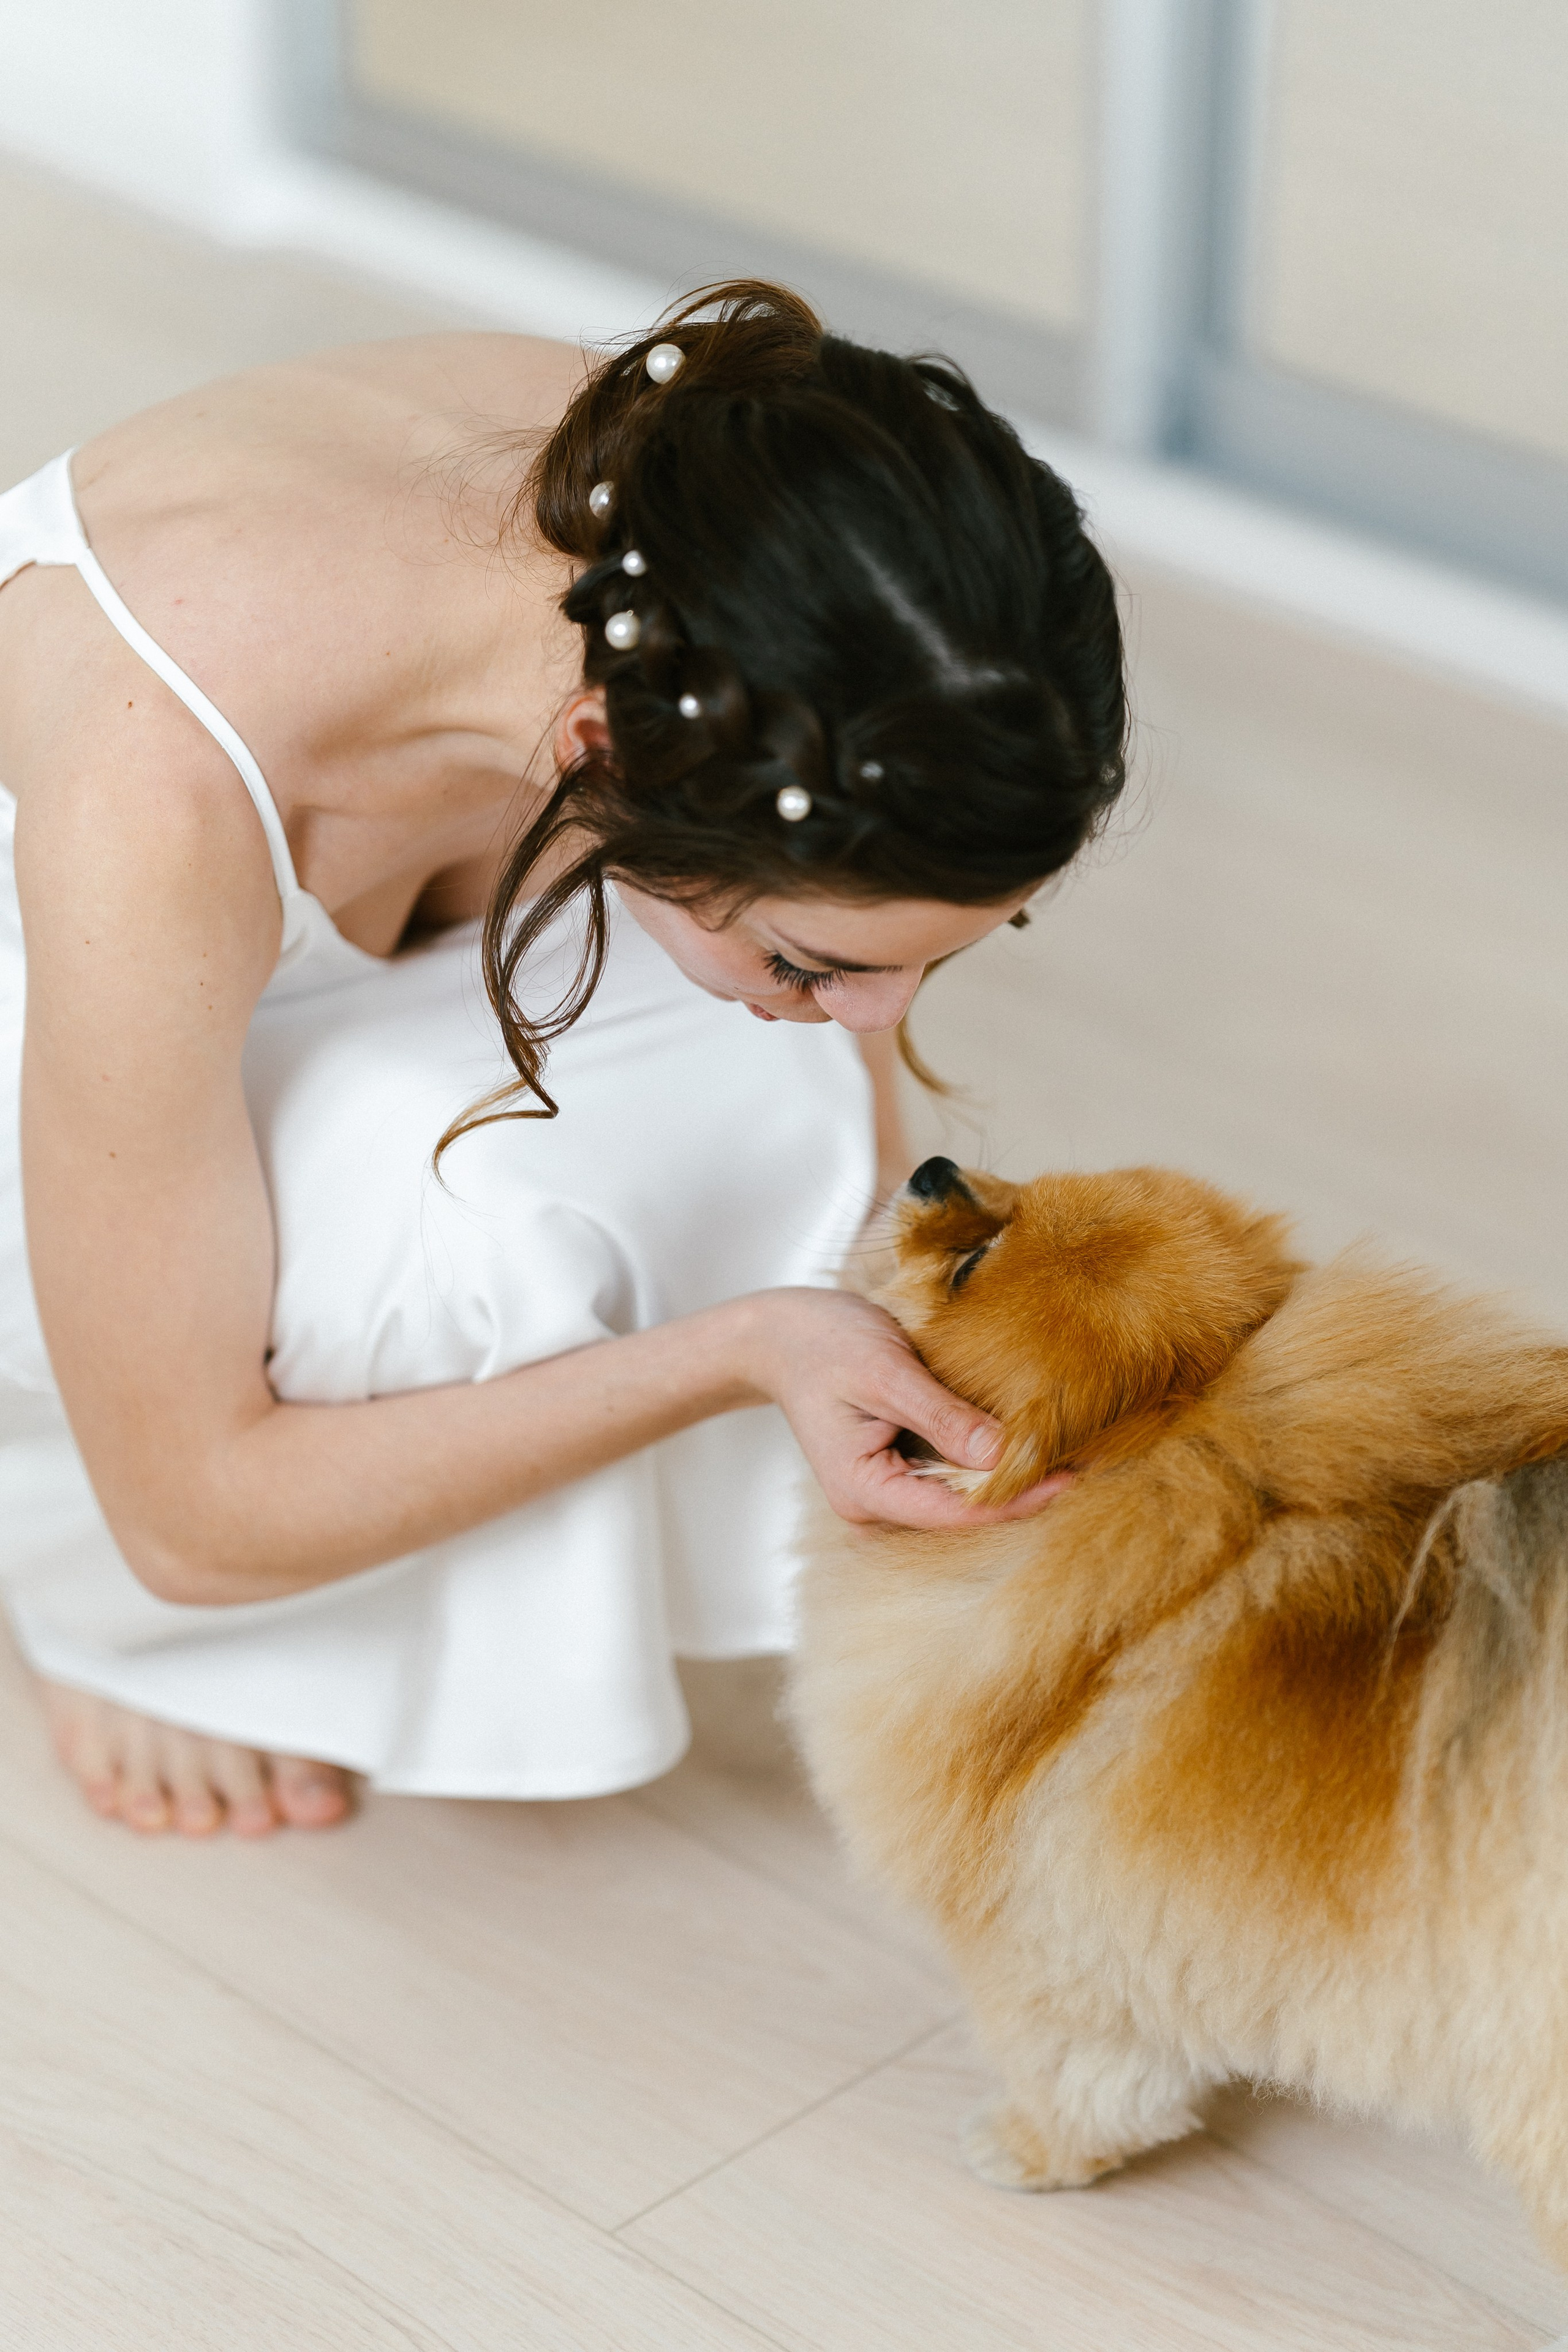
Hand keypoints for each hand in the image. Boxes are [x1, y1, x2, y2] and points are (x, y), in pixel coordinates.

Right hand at [741, 1288, 1073, 1530]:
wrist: (779, 1333)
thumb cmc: (823, 1342)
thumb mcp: (885, 1371)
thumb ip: (942, 1417)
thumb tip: (1003, 1456)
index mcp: (863, 1491)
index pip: (956, 1512)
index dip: (1016, 1497)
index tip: (1070, 1475)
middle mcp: (872, 1506)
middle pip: (961, 1514)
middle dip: (1017, 1492)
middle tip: (1081, 1463)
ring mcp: (882, 1493)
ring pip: (958, 1499)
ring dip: (1004, 1478)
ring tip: (1062, 1453)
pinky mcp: (893, 1473)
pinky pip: (947, 1478)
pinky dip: (983, 1461)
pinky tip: (1021, 1442)